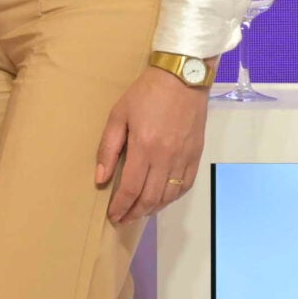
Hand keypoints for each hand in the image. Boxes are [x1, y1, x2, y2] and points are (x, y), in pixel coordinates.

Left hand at [95, 66, 208, 223]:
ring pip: (169, 195)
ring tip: (139, 213)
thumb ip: (108, 149)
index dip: (120, 206)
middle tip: (123, 220)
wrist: (182, 78)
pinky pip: (186, 185)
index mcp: (145, 148)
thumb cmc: (145, 94)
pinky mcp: (196, 155)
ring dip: (153, 209)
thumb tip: (100, 178)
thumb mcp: (118, 115)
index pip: (131, 188)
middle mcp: (166, 158)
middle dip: (135, 212)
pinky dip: (172, 198)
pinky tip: (162, 200)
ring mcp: (184, 158)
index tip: (112, 216)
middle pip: (150, 197)